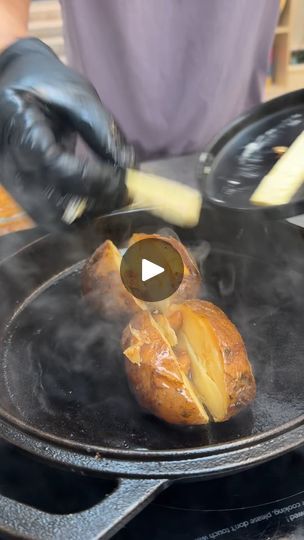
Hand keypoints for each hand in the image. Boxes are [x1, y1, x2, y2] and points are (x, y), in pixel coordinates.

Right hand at [0, 38, 134, 227]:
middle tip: (121, 197)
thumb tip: (130, 170)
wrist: (18, 85)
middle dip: (90, 205)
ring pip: (45, 217)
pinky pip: (46, 214)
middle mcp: (6, 158)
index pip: (52, 163)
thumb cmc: (49, 84)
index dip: (90, 177)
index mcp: (15, 122)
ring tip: (111, 204)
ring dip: (82, 219)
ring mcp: (10, 179)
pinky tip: (96, 207)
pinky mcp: (20, 191)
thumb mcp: (79, 96)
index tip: (120, 179)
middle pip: (46, 201)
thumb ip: (104, 132)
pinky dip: (74, 217)